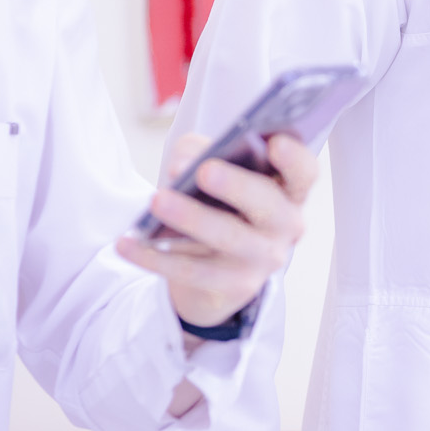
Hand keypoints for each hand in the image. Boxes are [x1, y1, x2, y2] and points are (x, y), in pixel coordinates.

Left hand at [116, 129, 317, 330]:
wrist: (216, 274)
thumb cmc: (220, 206)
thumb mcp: (213, 173)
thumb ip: (201, 154)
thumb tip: (183, 166)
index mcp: (288, 191)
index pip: (303, 173)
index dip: (294, 158)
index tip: (275, 143)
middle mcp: (285, 226)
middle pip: (269, 205)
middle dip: (238, 186)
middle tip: (206, 170)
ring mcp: (262, 260)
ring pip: (230, 239)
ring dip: (193, 218)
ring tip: (157, 200)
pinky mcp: (234, 287)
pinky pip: (191, 271)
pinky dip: (154, 257)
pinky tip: (126, 243)